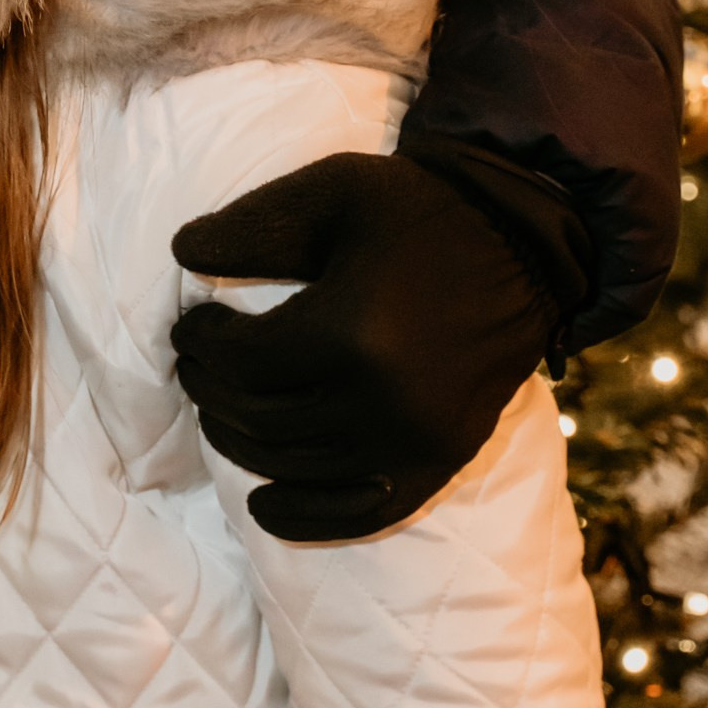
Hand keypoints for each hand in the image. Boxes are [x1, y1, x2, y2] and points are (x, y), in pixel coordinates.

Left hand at [170, 151, 555, 541]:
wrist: (525, 244)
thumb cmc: (417, 210)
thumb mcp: (331, 190)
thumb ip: (253, 225)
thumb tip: (182, 253)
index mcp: (351, 332)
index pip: (241, 362)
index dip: (200, 345)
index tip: (190, 326)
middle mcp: (382, 401)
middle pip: (258, 421)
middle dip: (210, 392)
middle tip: (197, 365)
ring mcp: (415, 442)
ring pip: (293, 468)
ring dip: (240, 444)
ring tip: (222, 409)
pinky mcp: (441, 462)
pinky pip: (360, 513)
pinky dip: (304, 517)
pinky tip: (263, 503)